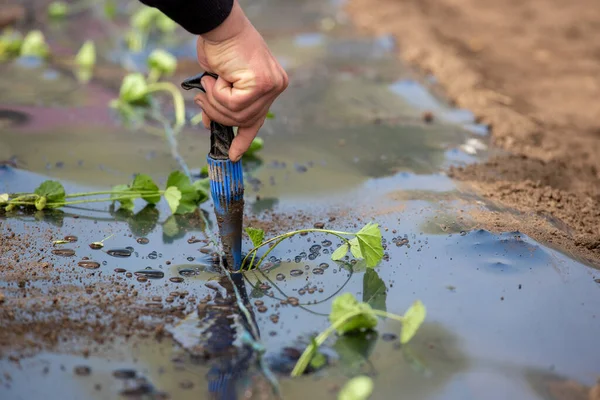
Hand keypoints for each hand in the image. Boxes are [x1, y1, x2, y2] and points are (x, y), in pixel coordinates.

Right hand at [194, 0, 287, 161]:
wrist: (219, 26)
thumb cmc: (219, 48)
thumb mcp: (221, 83)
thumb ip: (223, 105)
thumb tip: (211, 124)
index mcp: (271, 85)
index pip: (257, 119)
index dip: (243, 139)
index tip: (234, 155)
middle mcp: (275, 86)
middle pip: (244, 120)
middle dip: (217, 113)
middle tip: (202, 98)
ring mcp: (271, 86)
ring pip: (236, 114)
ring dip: (214, 101)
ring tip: (208, 83)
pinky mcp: (261, 84)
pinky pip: (232, 104)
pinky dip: (216, 93)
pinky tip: (214, 77)